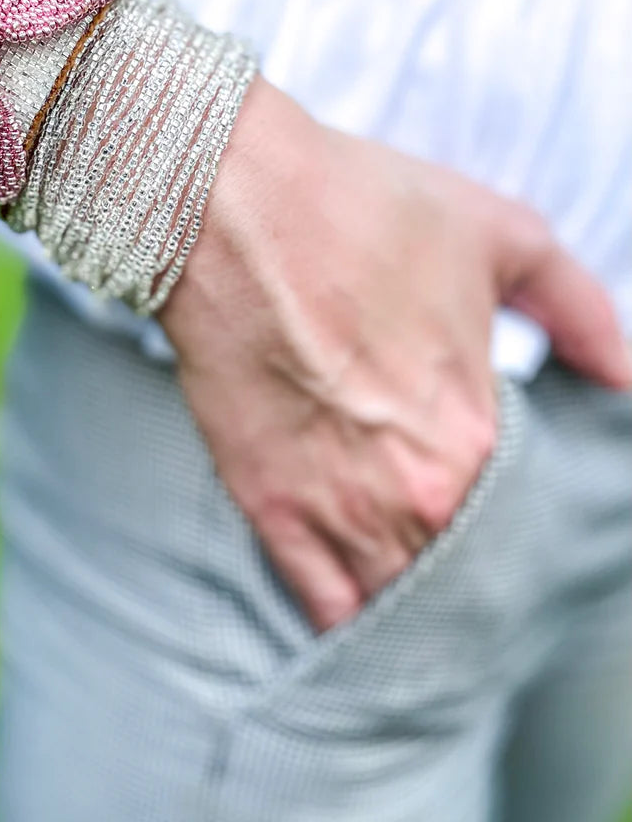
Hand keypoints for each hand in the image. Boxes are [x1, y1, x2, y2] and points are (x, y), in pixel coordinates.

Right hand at [160, 79, 630, 631]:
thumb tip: (623, 375)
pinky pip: (321, 602)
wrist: (228, 207)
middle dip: (470, 563)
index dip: (518, 512)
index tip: (501, 493)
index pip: (523, 521)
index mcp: (476, 437)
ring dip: (414, 596)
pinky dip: (349, 614)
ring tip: (422, 585)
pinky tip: (364, 608)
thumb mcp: (502, 236)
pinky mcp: (267, 508)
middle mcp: (413, 496)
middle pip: (462, 571)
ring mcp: (335, 511)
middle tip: (460, 535)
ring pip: (397, 598)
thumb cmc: (361, 210)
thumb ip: (580, 310)